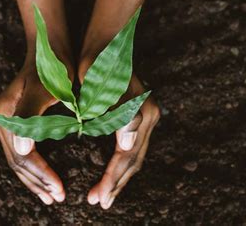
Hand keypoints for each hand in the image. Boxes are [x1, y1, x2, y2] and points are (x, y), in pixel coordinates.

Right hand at [0, 65, 66, 204]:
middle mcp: (0, 120)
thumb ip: (31, 116)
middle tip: (58, 198)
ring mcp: (5, 122)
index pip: (23, 155)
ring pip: (18, 160)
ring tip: (51, 196)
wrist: (50, 48)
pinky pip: (22, 152)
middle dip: (38, 182)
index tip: (60, 190)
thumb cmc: (53, 67)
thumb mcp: (45, 89)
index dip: (41, 175)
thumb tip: (23, 149)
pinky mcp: (14, 123)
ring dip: (35, 180)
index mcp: (5, 114)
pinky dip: (33, 169)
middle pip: (17, 162)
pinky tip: (44, 179)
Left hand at [79, 58, 160, 208]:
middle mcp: (148, 117)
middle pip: (133, 160)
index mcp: (141, 114)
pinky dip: (121, 164)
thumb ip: (118, 116)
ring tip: (104, 195)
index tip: (96, 198)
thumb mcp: (103, 88)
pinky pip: (132, 147)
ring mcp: (146, 116)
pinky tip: (111, 172)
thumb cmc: (97, 64)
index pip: (126, 156)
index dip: (111, 179)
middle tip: (99, 203)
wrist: (105, 42)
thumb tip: (127, 147)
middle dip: (116, 183)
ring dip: (119, 177)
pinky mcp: (138, 114)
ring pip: (134, 156)